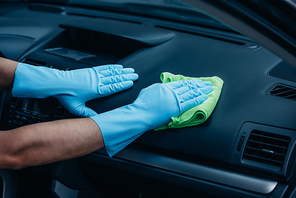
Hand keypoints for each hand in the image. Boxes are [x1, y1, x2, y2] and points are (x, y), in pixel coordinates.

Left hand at [12, 63, 137, 116]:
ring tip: (130, 70)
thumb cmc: (66, 95)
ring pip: (111, 72)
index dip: (123, 85)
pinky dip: (112, 67)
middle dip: (126, 77)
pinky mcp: (91, 71)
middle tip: (135, 75)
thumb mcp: (77, 108)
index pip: (113, 87)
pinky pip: (104, 68)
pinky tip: (117, 66)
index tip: (131, 82)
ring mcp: (94, 75)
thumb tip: (96, 119)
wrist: (58, 83)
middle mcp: (97, 81)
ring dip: (122, 71)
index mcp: (95, 91)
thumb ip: (87, 113)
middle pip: (115, 78)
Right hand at [91, 79, 212, 156]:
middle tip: (207, 83)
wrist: (140, 114)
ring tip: (209, 89)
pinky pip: (189, 101)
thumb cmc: (141, 105)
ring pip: (190, 92)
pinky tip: (204, 97)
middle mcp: (170, 91)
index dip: (189, 82)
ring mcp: (174, 99)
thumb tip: (162, 89)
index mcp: (163, 87)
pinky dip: (198, 98)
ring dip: (201, 90)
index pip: (179, 83)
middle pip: (187, 86)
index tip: (195, 82)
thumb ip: (157, 90)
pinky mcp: (176, 107)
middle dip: (198, 85)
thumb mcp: (148, 92)